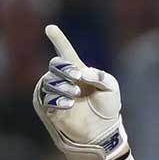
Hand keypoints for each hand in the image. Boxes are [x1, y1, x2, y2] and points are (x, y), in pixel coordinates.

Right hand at [32, 24, 135, 159]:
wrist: (104, 131)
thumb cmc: (108, 108)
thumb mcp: (111, 88)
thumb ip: (99, 75)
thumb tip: (81, 73)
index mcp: (78, 71)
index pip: (65, 52)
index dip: (58, 39)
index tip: (50, 28)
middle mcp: (64, 80)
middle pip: (54, 64)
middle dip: (64, 67)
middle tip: (77, 76)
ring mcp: (56, 94)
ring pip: (48, 81)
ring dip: (62, 85)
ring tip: (75, 93)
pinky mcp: (50, 109)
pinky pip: (46, 98)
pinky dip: (57, 99)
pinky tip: (69, 104)